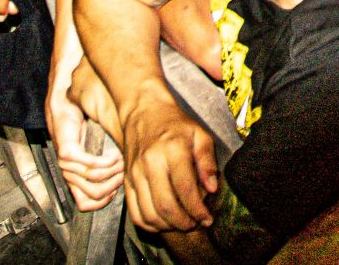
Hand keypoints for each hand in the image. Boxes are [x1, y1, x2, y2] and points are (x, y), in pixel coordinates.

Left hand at [54, 73, 125, 211]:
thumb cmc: (82, 122)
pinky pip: (90, 165)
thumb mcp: (98, 147)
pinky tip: (115, 156)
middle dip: (114, 185)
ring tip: (122, 162)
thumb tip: (129, 178)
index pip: (87, 204)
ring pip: (94, 181)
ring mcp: (66, 164)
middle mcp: (69, 174)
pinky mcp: (67, 152)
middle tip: (125, 172)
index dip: (106, 200)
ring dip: (113, 173)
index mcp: (75, 177)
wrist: (66, 102)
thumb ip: (108, 164)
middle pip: (94, 196)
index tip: (119, 189)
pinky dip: (106, 163)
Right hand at [120, 95, 220, 233]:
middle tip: (196, 224)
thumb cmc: (176, 124)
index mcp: (173, 150)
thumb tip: (212, 188)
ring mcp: (135, 173)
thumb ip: (208, 162)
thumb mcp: (200, 135)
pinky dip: (149, 224)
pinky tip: (163, 222)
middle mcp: (150, 163)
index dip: (198, 211)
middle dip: (184, 223)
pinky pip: (135, 212)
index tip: (207, 219)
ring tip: (181, 224)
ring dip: (167, 226)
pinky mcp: (126, 181)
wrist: (144, 112)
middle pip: (166, 206)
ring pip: (149, 214)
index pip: (185, 190)